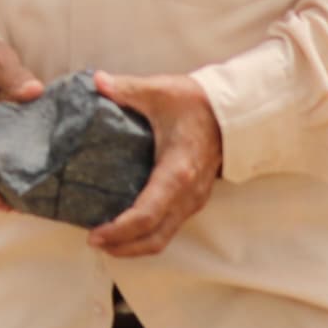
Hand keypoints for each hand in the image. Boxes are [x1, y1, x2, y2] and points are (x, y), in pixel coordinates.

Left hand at [87, 71, 221, 257]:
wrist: (234, 111)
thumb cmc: (195, 102)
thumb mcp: (159, 91)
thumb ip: (125, 89)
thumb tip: (96, 81)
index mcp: (176, 172)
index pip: (147, 215)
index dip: (120, 230)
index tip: (95, 235)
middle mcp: (188, 194)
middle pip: (156, 237)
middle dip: (124, 246)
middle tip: (93, 242)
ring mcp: (193, 199)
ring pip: (165, 236)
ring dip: (135, 244)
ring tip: (105, 239)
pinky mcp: (193, 198)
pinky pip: (169, 225)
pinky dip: (147, 233)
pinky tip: (125, 224)